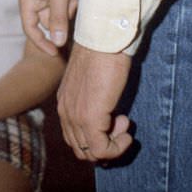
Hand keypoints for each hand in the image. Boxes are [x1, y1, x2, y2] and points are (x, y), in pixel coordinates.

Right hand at [18, 0, 76, 54]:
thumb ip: (58, 19)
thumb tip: (57, 42)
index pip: (30, 27)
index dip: (42, 42)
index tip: (56, 54)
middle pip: (48, 20)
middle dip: (63, 18)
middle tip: (73, 5)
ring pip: (59, 11)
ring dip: (70, 8)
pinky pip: (65, 2)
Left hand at [57, 44, 132, 162]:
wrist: (105, 39)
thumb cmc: (103, 54)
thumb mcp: (92, 81)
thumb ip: (93, 100)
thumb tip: (107, 118)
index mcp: (64, 101)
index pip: (74, 137)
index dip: (97, 137)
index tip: (115, 121)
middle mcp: (65, 110)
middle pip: (81, 148)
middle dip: (104, 144)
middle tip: (120, 124)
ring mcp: (75, 115)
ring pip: (91, 152)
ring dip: (112, 144)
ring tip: (123, 122)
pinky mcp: (90, 118)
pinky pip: (101, 150)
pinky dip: (117, 146)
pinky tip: (127, 125)